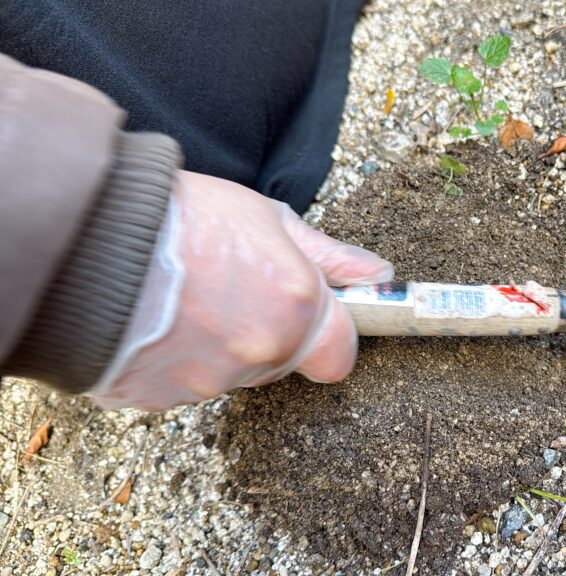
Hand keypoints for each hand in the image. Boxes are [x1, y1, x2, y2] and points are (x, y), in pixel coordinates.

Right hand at [89, 171, 392, 410]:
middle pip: (284, 362)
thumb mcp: (269, 219)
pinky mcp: (162, 398)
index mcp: (296, 309)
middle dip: (270, 333)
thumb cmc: (180, 218)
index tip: (316, 318)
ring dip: (220, 346)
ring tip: (187, 299)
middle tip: (233, 290)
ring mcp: (210, 380)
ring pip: (233, 373)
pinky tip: (159, 321)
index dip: (330, 336)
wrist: (90, 239)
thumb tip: (378, 273)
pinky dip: (177, 360)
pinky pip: (184, 384)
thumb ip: (329, 256)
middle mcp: (261, 353)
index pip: (340, 355)